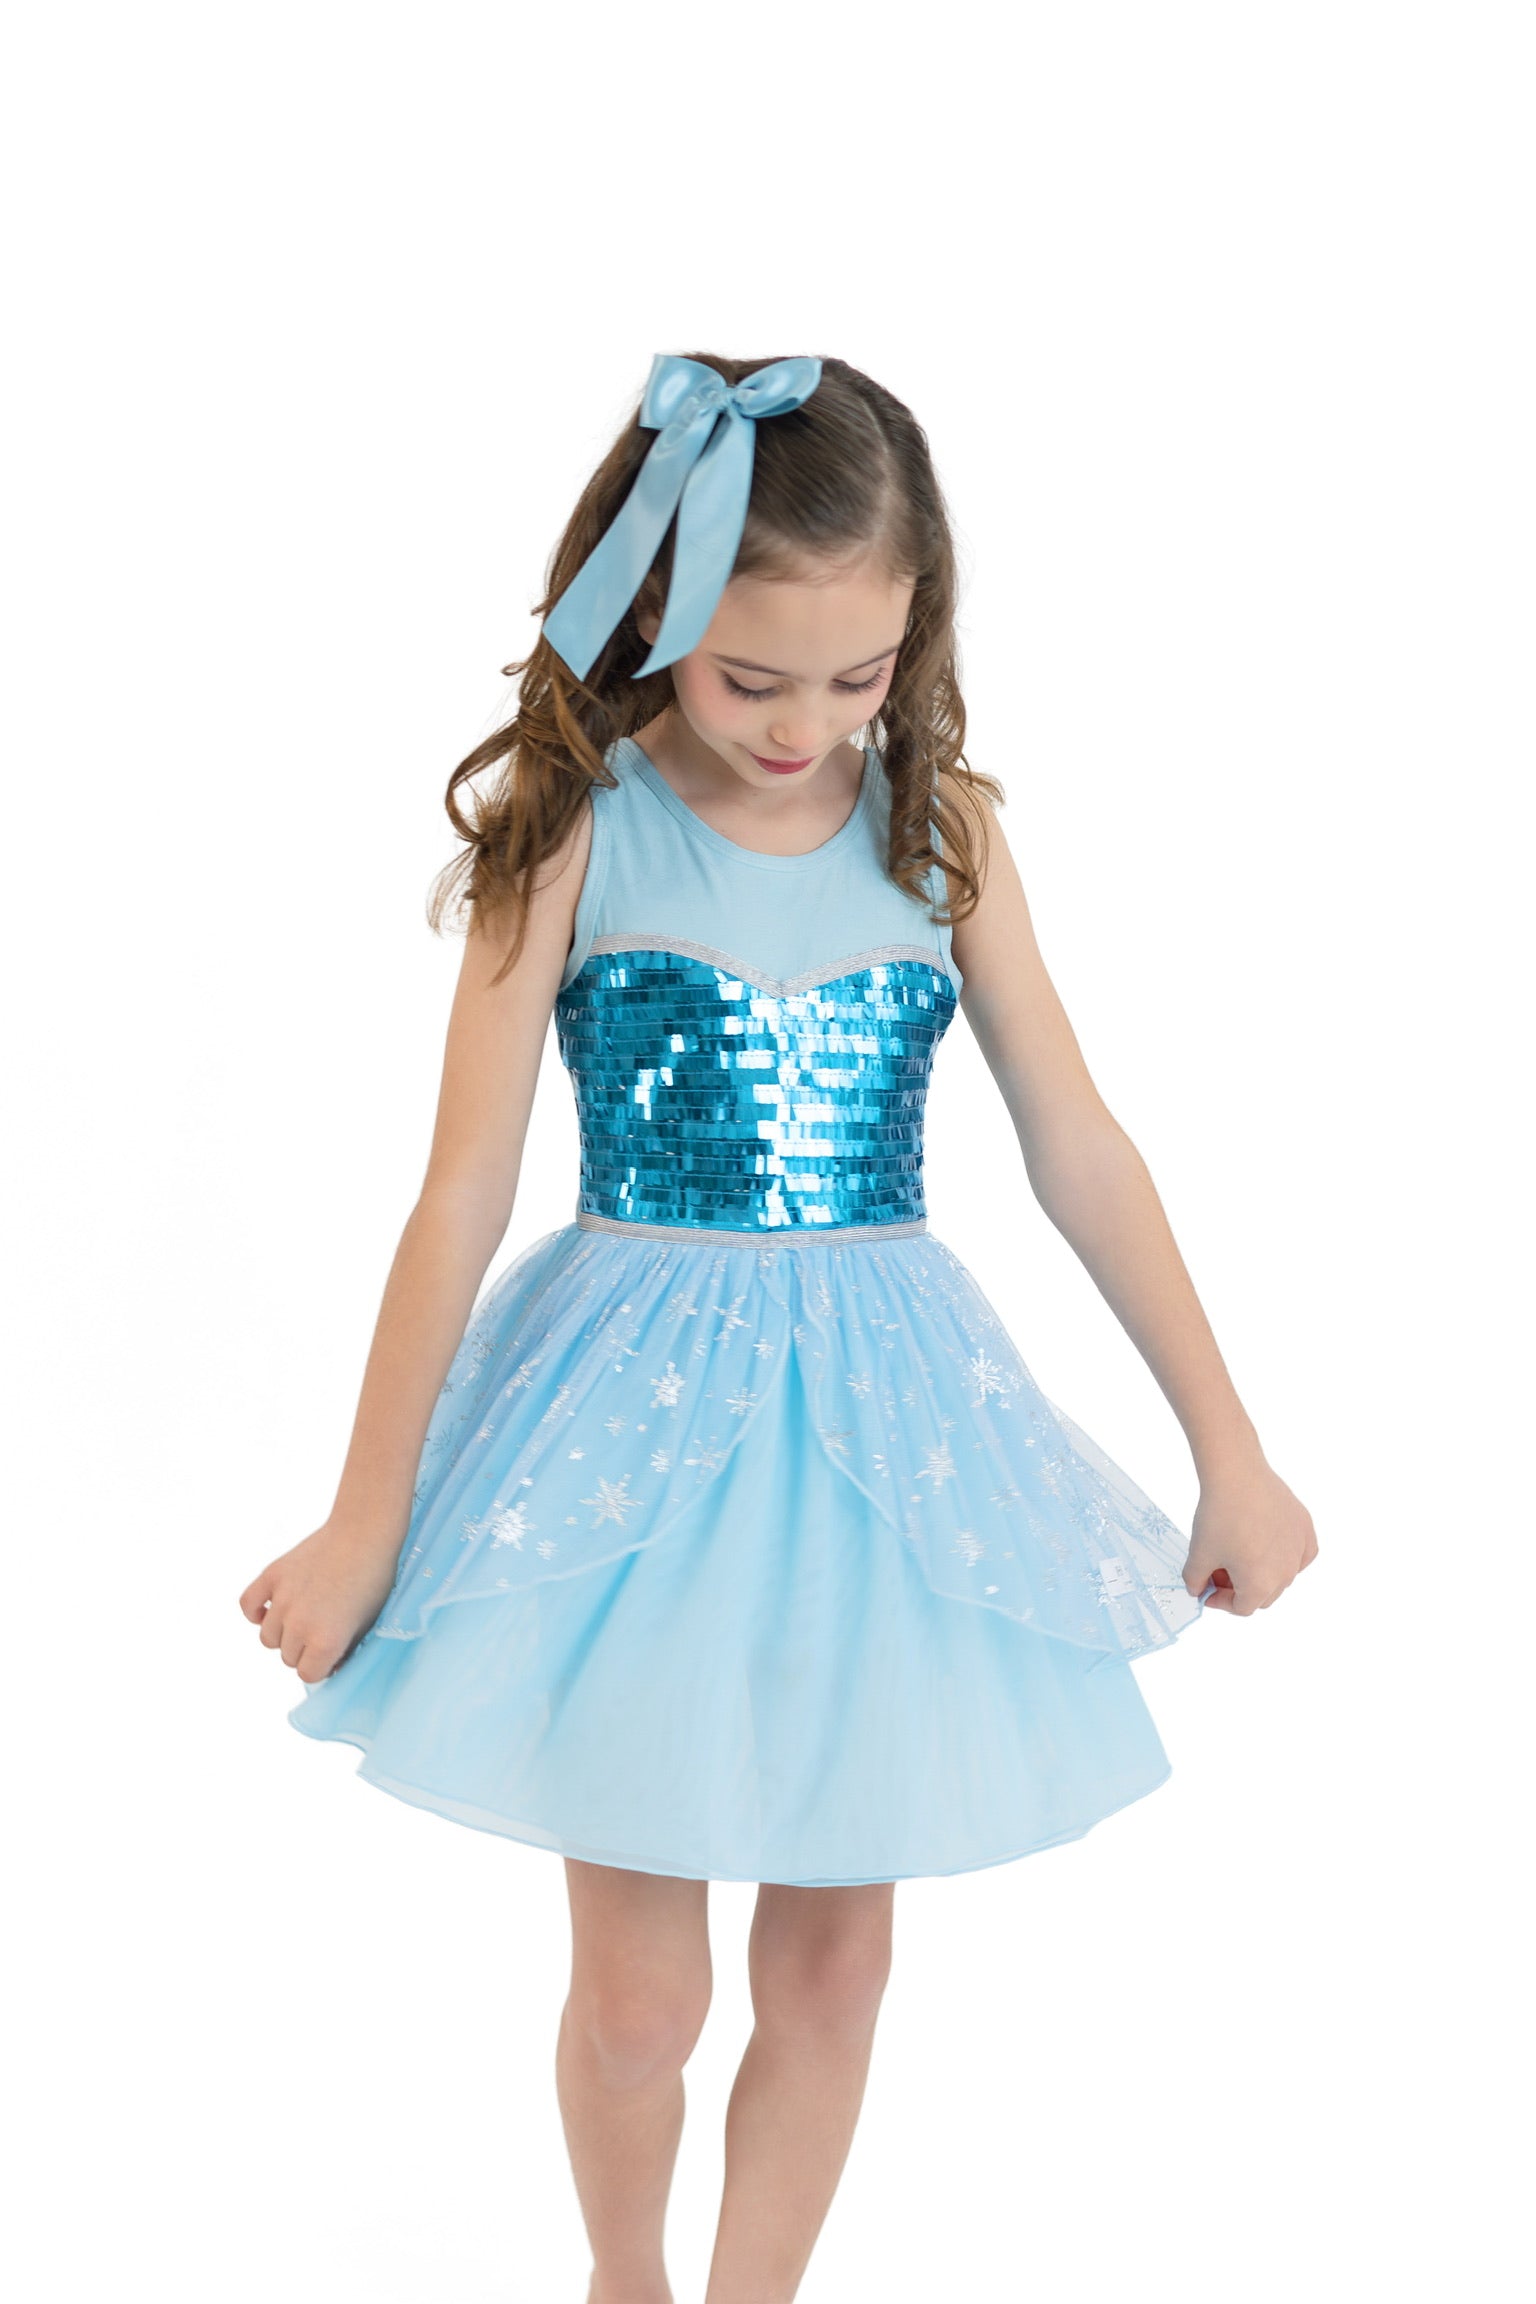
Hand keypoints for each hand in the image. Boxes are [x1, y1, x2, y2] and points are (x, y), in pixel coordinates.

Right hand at [239, 1520, 404, 1684]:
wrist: (363, 1533)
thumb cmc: (374, 1578)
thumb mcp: (367, 1622)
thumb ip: (343, 1649)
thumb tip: (327, 1665)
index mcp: (326, 1641)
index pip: (307, 1675)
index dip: (321, 1666)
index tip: (331, 1652)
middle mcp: (299, 1624)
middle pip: (288, 1657)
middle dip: (304, 1650)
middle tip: (321, 1628)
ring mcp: (282, 1599)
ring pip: (268, 1638)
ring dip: (283, 1633)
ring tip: (302, 1616)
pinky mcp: (272, 1576)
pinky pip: (248, 1605)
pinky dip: (255, 1612)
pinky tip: (269, 1610)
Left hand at [1182, 1454, 1317, 1615]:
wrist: (1238, 1475)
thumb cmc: (1219, 1516)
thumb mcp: (1198, 1554)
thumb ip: (1195, 1580)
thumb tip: (1197, 1589)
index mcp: (1261, 1585)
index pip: (1242, 1607)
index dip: (1221, 1601)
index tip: (1207, 1589)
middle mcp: (1286, 1573)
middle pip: (1263, 1594)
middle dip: (1240, 1588)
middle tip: (1219, 1571)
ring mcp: (1299, 1550)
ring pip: (1282, 1575)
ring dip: (1262, 1572)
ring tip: (1239, 1553)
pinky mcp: (1305, 1528)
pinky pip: (1300, 1554)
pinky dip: (1286, 1556)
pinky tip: (1270, 1544)